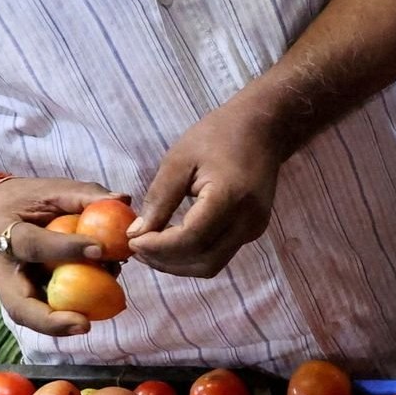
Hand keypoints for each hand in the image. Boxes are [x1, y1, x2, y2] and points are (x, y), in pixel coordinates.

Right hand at [0, 177, 120, 337]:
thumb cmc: (22, 199)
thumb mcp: (48, 189)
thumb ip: (83, 195)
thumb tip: (124, 200)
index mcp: (3, 232)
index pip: (33, 244)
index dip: (65, 248)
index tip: (99, 250)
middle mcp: (1, 269)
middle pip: (18, 305)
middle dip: (49, 320)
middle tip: (84, 324)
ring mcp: (7, 288)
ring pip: (27, 316)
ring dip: (59, 324)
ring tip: (89, 321)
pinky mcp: (18, 297)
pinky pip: (39, 313)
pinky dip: (63, 317)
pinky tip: (91, 313)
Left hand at [130, 102, 285, 277]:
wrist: (263, 129)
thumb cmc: (219, 135)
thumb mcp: (180, 159)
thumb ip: (160, 198)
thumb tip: (138, 233)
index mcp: (229, 198)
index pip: (190, 239)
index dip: (158, 247)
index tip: (132, 240)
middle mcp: (247, 221)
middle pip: (202, 261)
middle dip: (165, 261)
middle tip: (136, 248)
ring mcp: (253, 230)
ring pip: (211, 265)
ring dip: (178, 264)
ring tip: (150, 248)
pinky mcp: (252, 232)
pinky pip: (218, 255)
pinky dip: (191, 256)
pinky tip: (171, 243)